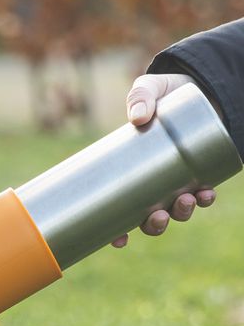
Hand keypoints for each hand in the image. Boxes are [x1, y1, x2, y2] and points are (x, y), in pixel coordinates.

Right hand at [111, 73, 215, 247]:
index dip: (119, 231)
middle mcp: (153, 183)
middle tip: (158, 216)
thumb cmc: (164, 93)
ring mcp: (177, 179)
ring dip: (182, 213)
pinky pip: (202, 193)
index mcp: (129, 174)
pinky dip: (205, 197)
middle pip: (151, 218)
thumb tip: (138, 118)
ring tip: (186, 200)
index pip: (120, 211)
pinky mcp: (200, 171)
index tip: (119, 239)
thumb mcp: (147, 89)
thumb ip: (140, 97)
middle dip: (156, 225)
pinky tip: (207, 193)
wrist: (198, 86)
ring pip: (178, 210)